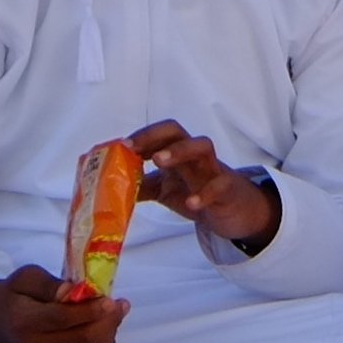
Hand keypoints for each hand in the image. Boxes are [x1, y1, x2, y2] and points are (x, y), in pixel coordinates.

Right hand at [0, 265, 125, 342]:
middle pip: (83, 339)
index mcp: (23, 321)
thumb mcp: (26, 277)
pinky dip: (104, 342)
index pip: (63, 319)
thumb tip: (73, 291)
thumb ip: (49, 284)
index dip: (91, 310)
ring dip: (110, 331)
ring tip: (117, 310)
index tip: (110, 299)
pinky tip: (106, 325)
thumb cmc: (12, 293)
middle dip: (108, 321)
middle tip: (120, 303)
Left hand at [130, 121, 281, 248]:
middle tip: (133, 148)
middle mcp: (193, 156)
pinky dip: (205, 192)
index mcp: (176, 154)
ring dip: (179, 150)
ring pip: (202, 146)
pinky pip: (220, 185)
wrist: (235, 210)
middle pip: (178, 131)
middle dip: (154, 135)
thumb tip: (106, 186)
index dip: (141, 136)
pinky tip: (192, 202)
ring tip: (159, 161)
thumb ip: (139, 185)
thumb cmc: (198, 191)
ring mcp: (212, 170)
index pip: (159, 134)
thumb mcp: (164, 189)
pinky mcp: (228, 189)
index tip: (122, 147)